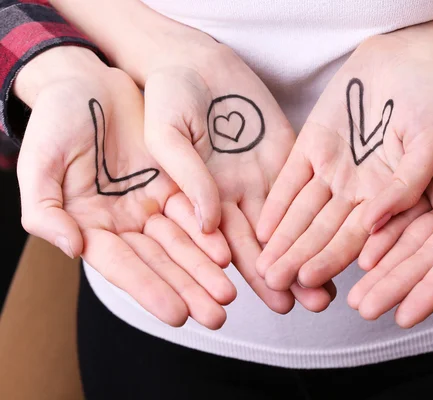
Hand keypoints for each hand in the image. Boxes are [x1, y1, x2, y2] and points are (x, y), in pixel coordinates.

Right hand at [15, 47, 234, 327]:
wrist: (87, 84)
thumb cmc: (56, 121)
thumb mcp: (39, 162)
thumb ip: (45, 209)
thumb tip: (72, 249)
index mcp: (89, 225)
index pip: (121, 265)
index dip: (149, 289)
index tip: (177, 315)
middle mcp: (123, 223)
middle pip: (160, 263)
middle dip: (188, 289)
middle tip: (217, 316)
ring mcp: (149, 205)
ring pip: (182, 244)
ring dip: (205, 270)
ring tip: (229, 295)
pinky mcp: (172, 185)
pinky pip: (194, 213)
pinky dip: (210, 234)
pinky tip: (228, 254)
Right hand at [142, 33, 334, 312]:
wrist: (195, 60)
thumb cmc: (168, 94)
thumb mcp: (167, 132)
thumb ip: (187, 176)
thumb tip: (206, 222)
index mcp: (203, 198)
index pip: (224, 246)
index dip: (244, 274)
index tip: (264, 301)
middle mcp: (235, 195)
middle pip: (262, 244)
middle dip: (283, 275)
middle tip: (306, 305)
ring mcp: (262, 176)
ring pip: (288, 223)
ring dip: (307, 253)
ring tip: (326, 287)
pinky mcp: (286, 154)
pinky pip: (304, 187)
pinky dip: (320, 213)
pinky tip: (338, 234)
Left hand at [255, 34, 432, 290]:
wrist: (403, 60)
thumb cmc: (428, 100)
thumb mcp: (429, 142)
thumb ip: (407, 184)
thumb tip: (376, 223)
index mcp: (385, 197)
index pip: (356, 238)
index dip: (332, 260)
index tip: (309, 281)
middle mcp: (354, 191)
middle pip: (322, 232)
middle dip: (298, 258)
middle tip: (273, 282)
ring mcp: (331, 170)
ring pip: (302, 212)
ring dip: (282, 239)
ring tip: (262, 265)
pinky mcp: (311, 147)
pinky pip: (289, 179)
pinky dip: (275, 202)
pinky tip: (262, 226)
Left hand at [348, 21, 432, 327]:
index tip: (406, 317)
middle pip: (425, 258)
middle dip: (394, 284)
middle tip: (362, 310)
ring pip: (403, 239)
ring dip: (377, 265)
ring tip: (350, 291)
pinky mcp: (419, 180)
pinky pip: (391, 210)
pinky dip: (373, 229)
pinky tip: (351, 248)